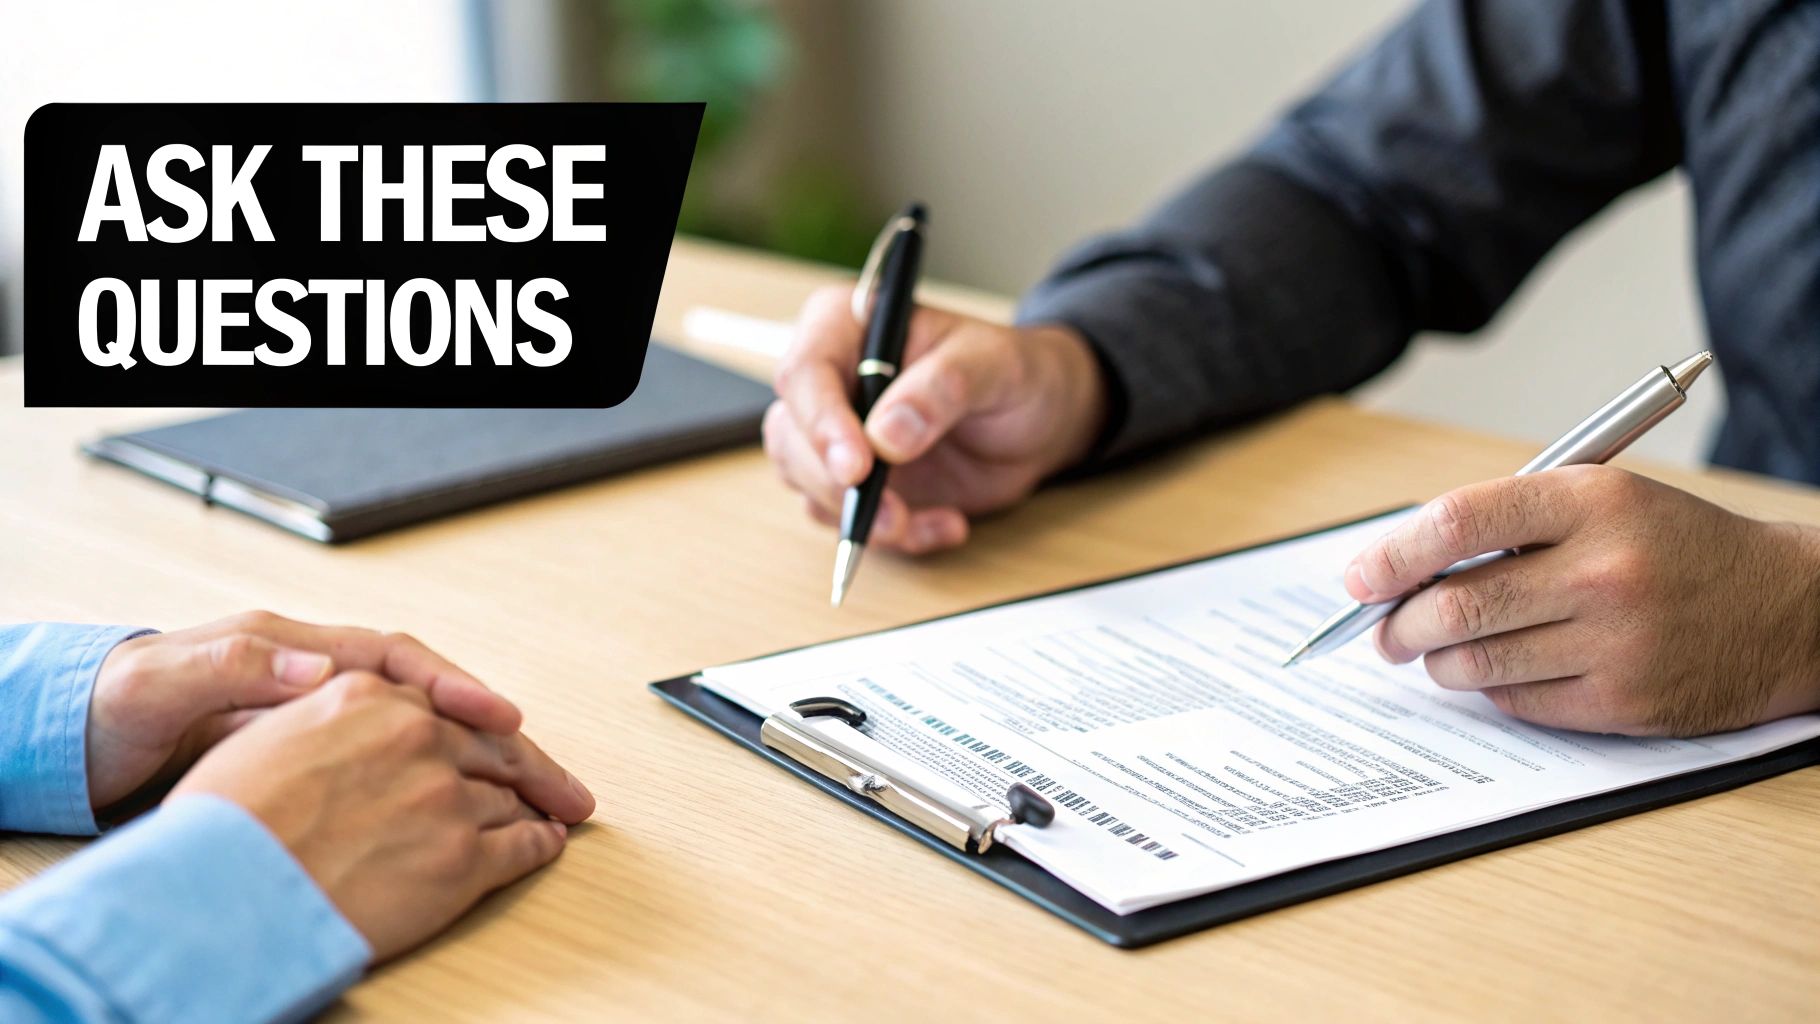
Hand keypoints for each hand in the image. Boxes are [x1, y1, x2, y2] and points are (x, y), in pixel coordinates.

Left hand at [88, 611, 520, 812]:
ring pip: (432, 741)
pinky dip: (449, 796)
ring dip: (492, 772)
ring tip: (545, 806)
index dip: (456, 688)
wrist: (85, 731)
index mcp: (298, 652)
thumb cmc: (120, 702)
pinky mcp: (321, 761)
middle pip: (436, 703)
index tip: (500, 719)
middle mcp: (325, 681)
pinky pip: (404, 771)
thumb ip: (239, 668)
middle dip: (505, 740)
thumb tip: (320, 671)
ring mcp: (328, 722)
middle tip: (559, 782)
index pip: (398, 661)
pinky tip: (480, 824)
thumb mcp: (169, 681)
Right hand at [170, 670, 594, 961]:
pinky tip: (548, 844)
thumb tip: (342, 710)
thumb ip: (322, 715)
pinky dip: (539, 845)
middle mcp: (417, 736)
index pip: (440, 702)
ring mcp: (446, 795)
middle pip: (488, 744)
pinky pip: (520, 845)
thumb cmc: (223, 824)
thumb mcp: (263, 733)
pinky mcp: (463, 857)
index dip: (476, 719)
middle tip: (557, 780)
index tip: (500, 727)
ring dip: (531, 804)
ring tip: (551, 810)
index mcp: (369, 695)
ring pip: (505, 794)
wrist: (220, 891)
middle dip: (524, 763)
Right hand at [765, 285, 1107, 553]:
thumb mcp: (992, 365)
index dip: (821, 422)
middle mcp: (831, 379)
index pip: (806, 371)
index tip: (856, 466)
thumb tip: (886, 435)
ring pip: (807, 482)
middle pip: (792, 435)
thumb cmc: (1015, 372)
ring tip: (926, 521)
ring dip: (860, 517)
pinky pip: (846, 518)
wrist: (1041, 418)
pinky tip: (946, 524)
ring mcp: (838, 433)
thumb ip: (941, 389)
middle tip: (892, 514)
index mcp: (849, 325)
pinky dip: (895, 535)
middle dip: (835, 484)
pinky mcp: (856, 481)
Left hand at [1348, 466, 1819, 735]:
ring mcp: (1616, 642)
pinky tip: (1500, 669)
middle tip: (1382, 629)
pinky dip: (1490, 687)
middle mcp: (1603, 570)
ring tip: (1434, 649)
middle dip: (1398, 623)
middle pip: (1456, 606)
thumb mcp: (1600, 499)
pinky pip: (1517, 701)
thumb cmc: (1673, 546)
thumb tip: (1402, 565)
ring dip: (1436, 660)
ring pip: (1475, 662)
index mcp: (1591, 500)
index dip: (1392, 553)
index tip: (1359, 577)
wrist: (1788, 608)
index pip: (1459, 521)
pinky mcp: (1624, 701)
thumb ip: (1507, 522)